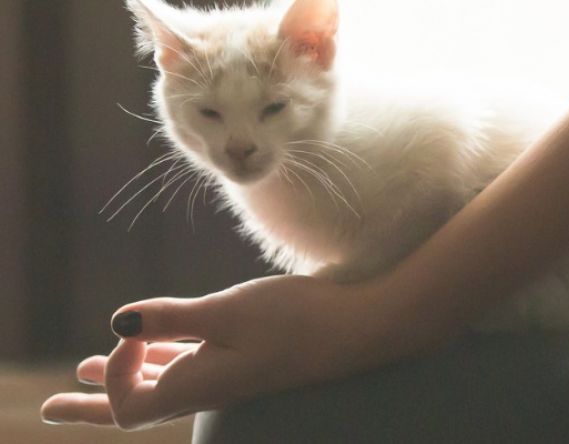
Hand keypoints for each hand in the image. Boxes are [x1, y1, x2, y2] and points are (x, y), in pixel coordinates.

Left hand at [41, 275, 380, 429]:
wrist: (356, 328)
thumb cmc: (297, 320)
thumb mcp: (226, 312)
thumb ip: (170, 319)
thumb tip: (116, 324)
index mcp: (197, 387)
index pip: (127, 404)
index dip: (111, 370)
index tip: (133, 329)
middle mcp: (205, 389)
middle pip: (134, 407)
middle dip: (89, 404)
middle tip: (48, 408)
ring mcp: (224, 375)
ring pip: (158, 383)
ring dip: (120, 377)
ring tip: (80, 373)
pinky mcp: (241, 357)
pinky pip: (186, 363)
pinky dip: (158, 356)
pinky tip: (150, 343)